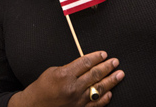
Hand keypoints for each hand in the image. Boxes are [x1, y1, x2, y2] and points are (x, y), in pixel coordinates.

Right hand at [8, 51, 123, 106]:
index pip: (85, 63)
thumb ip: (69, 68)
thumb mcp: (52, 71)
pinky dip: (104, 98)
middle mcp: (73, 87)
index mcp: (65, 75)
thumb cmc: (42, 88)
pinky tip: (110, 92)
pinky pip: (96, 104)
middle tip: (115, 61)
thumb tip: (84, 65)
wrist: (35, 105)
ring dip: (111, 80)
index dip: (96, 57)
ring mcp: (78, 100)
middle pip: (95, 74)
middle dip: (107, 66)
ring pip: (99, 88)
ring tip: (119, 74)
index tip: (103, 54)